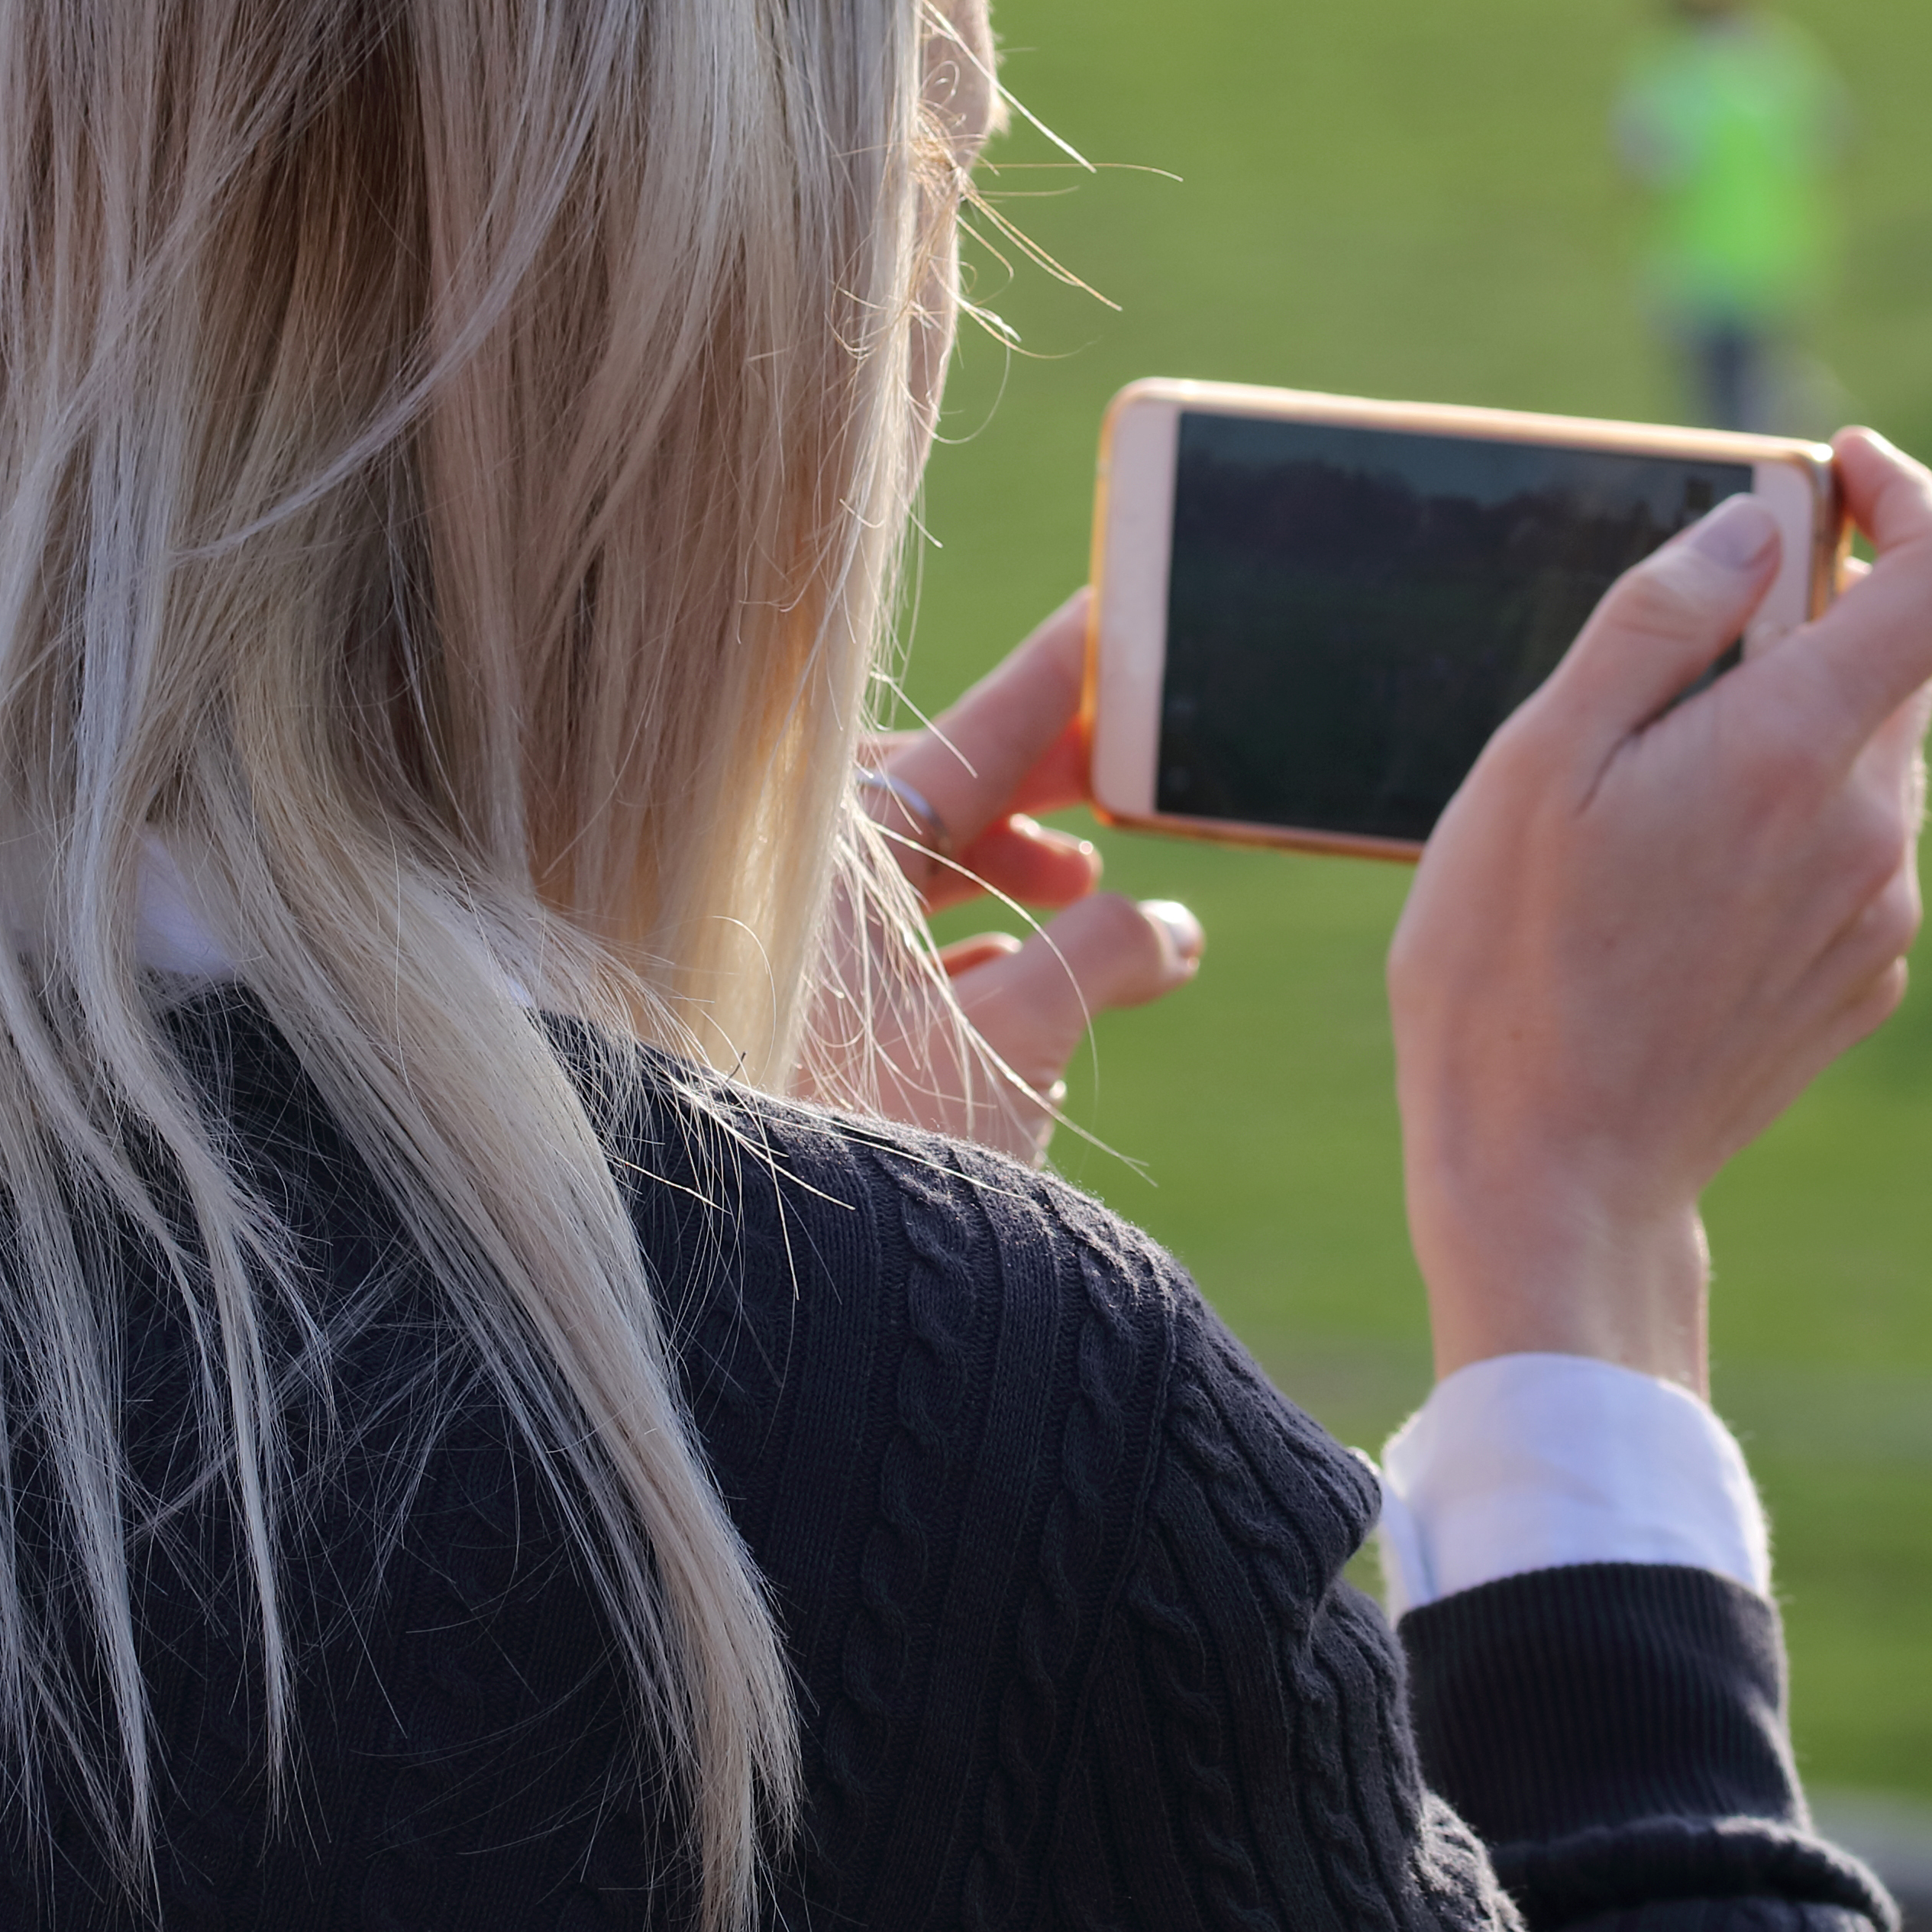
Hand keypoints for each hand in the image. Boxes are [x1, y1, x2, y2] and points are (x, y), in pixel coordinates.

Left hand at [804, 591, 1202, 1163]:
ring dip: (1002, 872)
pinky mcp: (772, 1026)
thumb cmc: (880, 1156)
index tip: (1114, 624)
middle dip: (1037, 788)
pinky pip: (870, 947)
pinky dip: (953, 941)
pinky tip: (1009, 970)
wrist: (761, 1307)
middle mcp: (786, 888)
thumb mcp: (1020, 1042)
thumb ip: (1105, 956)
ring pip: (900, 874)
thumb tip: (1170, 926)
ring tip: (1085, 889)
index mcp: (833, 854)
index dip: (1058, 683)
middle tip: (1122, 781)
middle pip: (929, 795)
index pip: (971, 734)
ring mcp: (772, 957)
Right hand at [1385, 429, 1931, 1389]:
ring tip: (1642, 796)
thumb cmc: (1510, 967)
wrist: (1557, 1180)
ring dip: (1782, 729)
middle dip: (1806, 618)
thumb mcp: (1537, 763)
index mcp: (1793, 750)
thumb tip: (1753, 528)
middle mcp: (1869, 826)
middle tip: (1670, 652)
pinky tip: (1672, 886)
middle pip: (1898, 660)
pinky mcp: (1863, 977)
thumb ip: (1654, 623)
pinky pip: (1847, 849)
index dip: (1913, 497)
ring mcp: (1878, 910)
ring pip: (1866, 756)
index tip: (1832, 474)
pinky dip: (1782, 821)